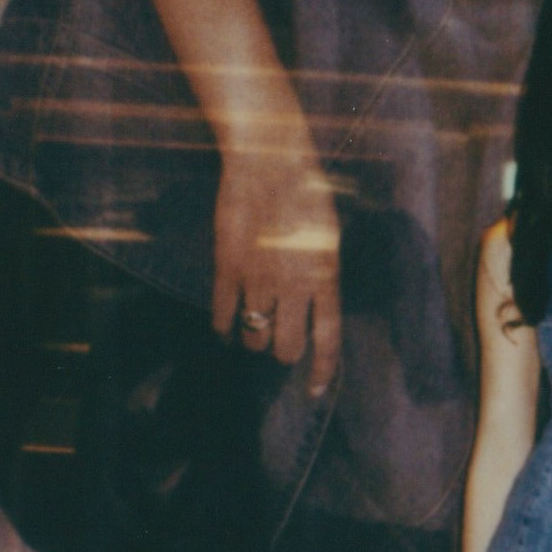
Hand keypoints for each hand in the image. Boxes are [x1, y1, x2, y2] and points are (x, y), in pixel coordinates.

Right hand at [213, 149, 342, 396]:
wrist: (268, 161)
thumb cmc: (305, 194)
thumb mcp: (329, 238)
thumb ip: (322, 276)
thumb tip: (316, 309)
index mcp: (325, 277)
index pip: (327, 339)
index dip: (322, 370)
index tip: (315, 390)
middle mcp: (293, 285)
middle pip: (286, 348)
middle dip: (283, 352)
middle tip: (280, 344)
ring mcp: (258, 278)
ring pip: (254, 335)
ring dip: (255, 338)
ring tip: (255, 327)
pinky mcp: (227, 266)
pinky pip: (223, 312)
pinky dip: (223, 326)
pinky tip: (224, 330)